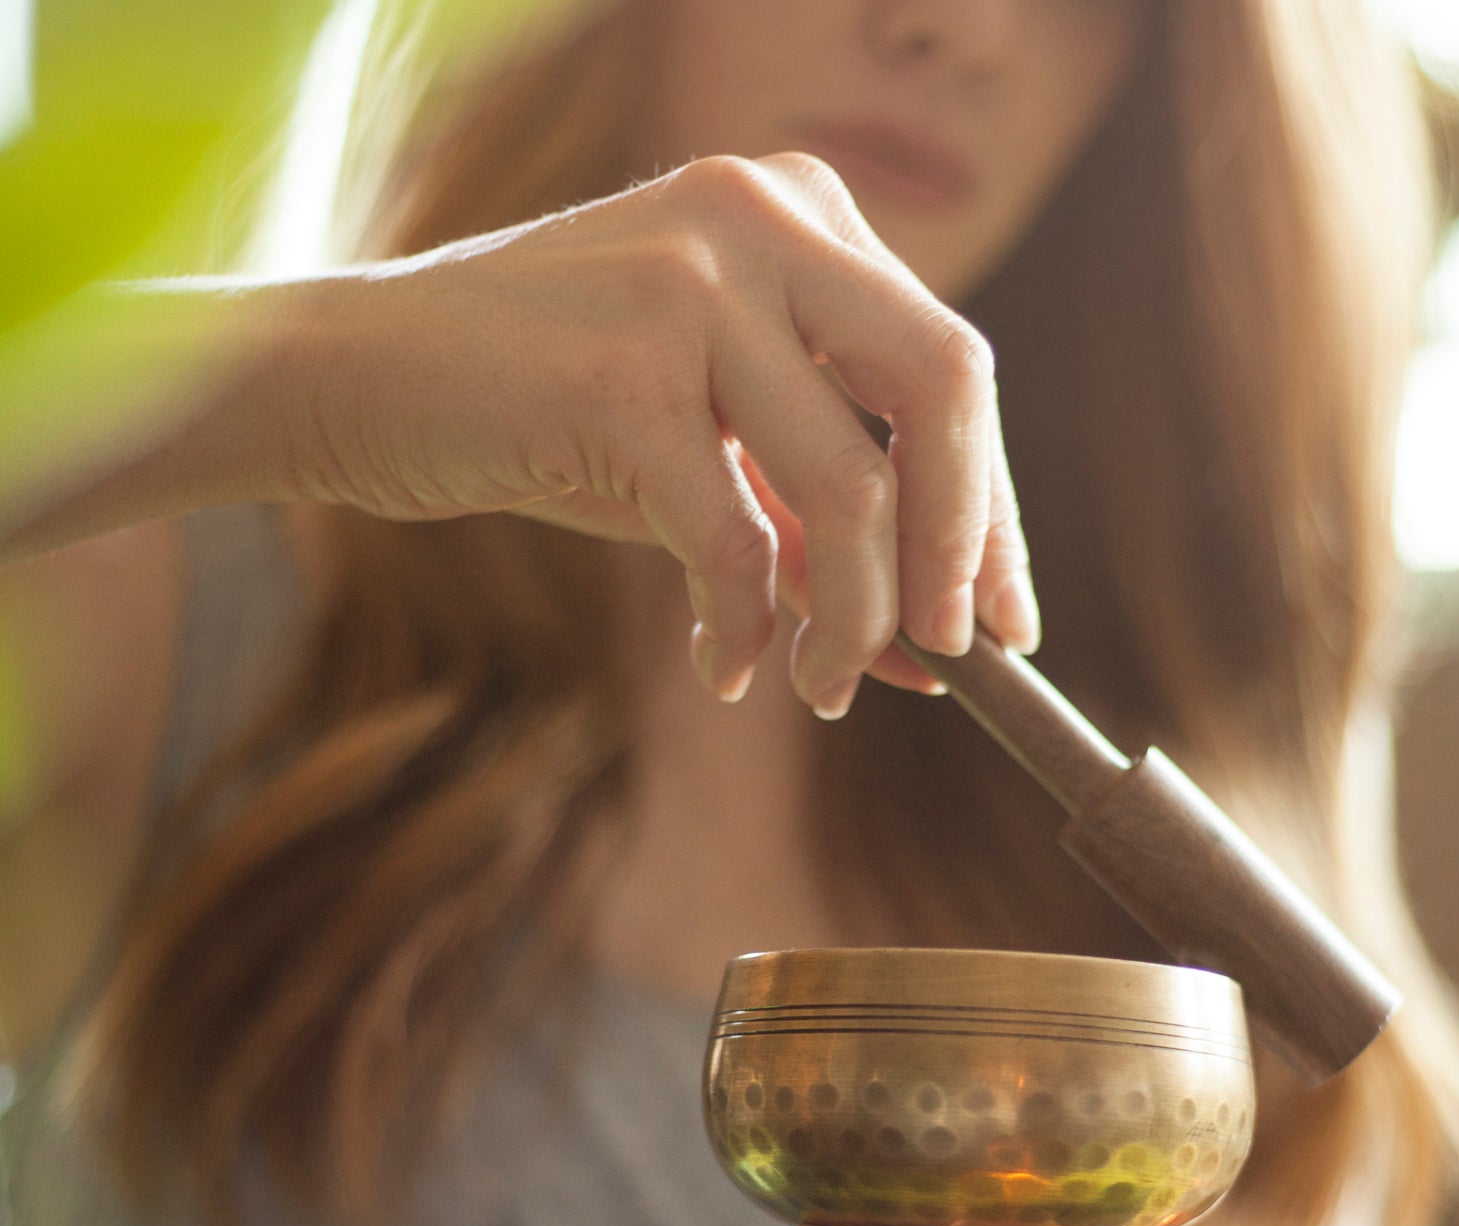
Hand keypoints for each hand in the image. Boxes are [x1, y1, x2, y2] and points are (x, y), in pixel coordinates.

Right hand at [286, 152, 1038, 714]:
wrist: (362, 378)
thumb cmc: (552, 415)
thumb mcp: (718, 462)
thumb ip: (821, 532)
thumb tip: (935, 657)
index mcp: (806, 216)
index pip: (954, 371)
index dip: (994, 512)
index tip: (1009, 622)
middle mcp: (764, 216)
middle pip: (947, 388)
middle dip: (963, 545)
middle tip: (951, 654)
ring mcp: (691, 278)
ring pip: (847, 482)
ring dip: (851, 618)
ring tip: (821, 689)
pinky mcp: (619, 366)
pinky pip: (731, 538)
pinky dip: (740, 624)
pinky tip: (723, 665)